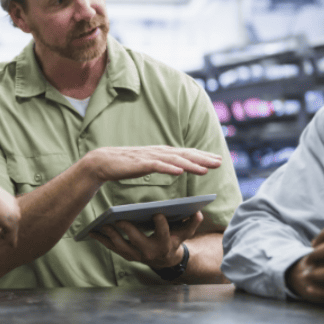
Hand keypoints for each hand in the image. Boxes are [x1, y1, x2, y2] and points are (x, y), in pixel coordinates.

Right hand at [83, 145, 221, 184]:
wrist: (103, 162)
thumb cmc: (126, 165)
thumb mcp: (148, 164)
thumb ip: (163, 164)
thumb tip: (179, 167)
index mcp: (161, 153)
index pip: (186, 153)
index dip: (202, 156)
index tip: (217, 159)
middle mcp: (158, 152)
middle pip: (185, 155)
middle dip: (203, 158)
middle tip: (220, 162)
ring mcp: (150, 157)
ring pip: (175, 160)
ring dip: (191, 164)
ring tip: (206, 169)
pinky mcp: (140, 163)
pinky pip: (158, 166)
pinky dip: (170, 168)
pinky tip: (180, 171)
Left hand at [90, 211, 202, 269]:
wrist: (166, 260)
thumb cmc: (175, 240)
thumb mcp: (185, 232)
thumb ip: (192, 222)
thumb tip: (198, 211)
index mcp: (164, 244)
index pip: (163, 234)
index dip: (161, 224)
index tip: (158, 213)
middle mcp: (149, 252)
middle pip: (137, 240)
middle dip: (129, 230)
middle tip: (120, 218)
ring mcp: (136, 255)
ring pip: (121, 246)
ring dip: (110, 235)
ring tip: (101, 224)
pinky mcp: (126, 255)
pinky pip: (112, 248)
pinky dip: (102, 240)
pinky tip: (92, 231)